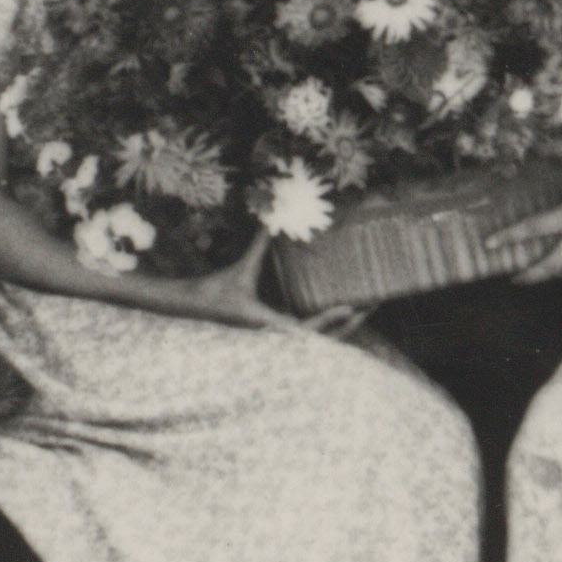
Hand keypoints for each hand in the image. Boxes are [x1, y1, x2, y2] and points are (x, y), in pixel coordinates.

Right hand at [145, 238, 346, 335]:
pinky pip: (305, 333)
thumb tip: (273, 220)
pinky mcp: (273, 335)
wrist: (190, 310)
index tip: (352, 307)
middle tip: (372, 304)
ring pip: (316, 341)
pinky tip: (333, 309)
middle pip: (323, 341)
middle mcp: (276, 339)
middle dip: (349, 324)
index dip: (332, 320)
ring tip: (362, 307)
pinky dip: (324, 325)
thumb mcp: (241, 269)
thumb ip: (259, 246)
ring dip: (340, 327)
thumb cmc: (214, 292)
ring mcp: (276, 340)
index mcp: (270, 328)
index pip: (308, 330)